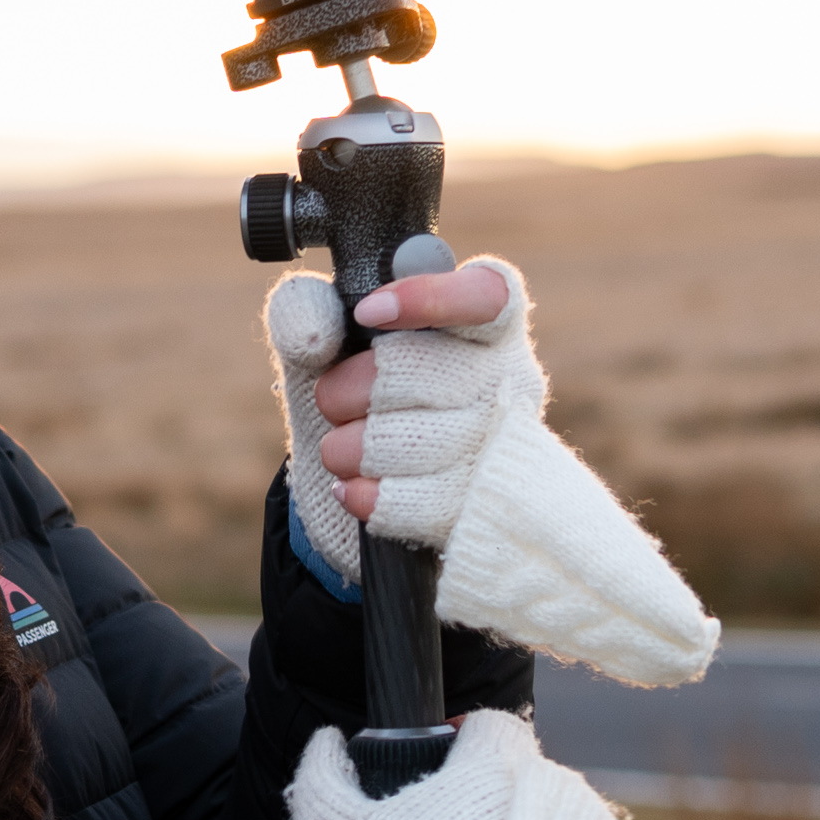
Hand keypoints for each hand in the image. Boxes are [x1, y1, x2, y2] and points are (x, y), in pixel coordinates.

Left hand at [262, 259, 721, 686]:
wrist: (358, 527)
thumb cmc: (346, 424)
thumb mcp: (314, 370)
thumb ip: (307, 326)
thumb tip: (318, 320)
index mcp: (480, 328)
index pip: (486, 292)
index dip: (432, 298)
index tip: (373, 317)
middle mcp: (511, 384)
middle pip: (447, 372)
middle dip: (374, 390)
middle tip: (336, 405)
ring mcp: (513, 453)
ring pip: (447, 439)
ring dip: (374, 450)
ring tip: (342, 462)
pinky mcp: (500, 520)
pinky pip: (448, 505)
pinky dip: (390, 503)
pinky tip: (363, 502)